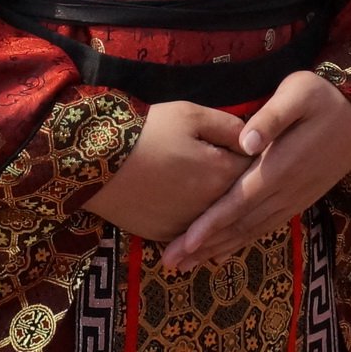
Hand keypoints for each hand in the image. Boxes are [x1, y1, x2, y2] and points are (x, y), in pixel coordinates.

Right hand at [85, 101, 248, 243]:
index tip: (249, 151)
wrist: (96, 158)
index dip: (252, 158)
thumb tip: (251, 140)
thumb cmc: (147, 131)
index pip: (254, 169)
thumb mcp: (191, 115)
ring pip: (212, 218)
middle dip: (238, 186)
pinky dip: (192, 224)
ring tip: (209, 194)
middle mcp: (210, 208)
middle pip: (235, 198)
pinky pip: (188, 232)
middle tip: (231, 172)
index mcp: (221, 175)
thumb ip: (228, 127)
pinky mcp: (164, 236)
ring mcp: (187, 226)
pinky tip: (187, 211)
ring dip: (216, 208)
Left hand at [160, 71, 350, 271]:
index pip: (237, 202)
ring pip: (253, 230)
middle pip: (239, 225)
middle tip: (172, 263)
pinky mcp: (302, 198)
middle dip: (205, 246)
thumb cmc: (324, 96)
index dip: (209, 225)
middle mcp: (287, 190)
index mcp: (279, 166)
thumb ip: (271, 116)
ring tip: (190, 264)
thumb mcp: (297, 93)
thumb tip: (245, 141)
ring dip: (221, 248)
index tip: (184, 244)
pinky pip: (268, 226)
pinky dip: (244, 240)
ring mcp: (296, 198)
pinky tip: (227, 250)